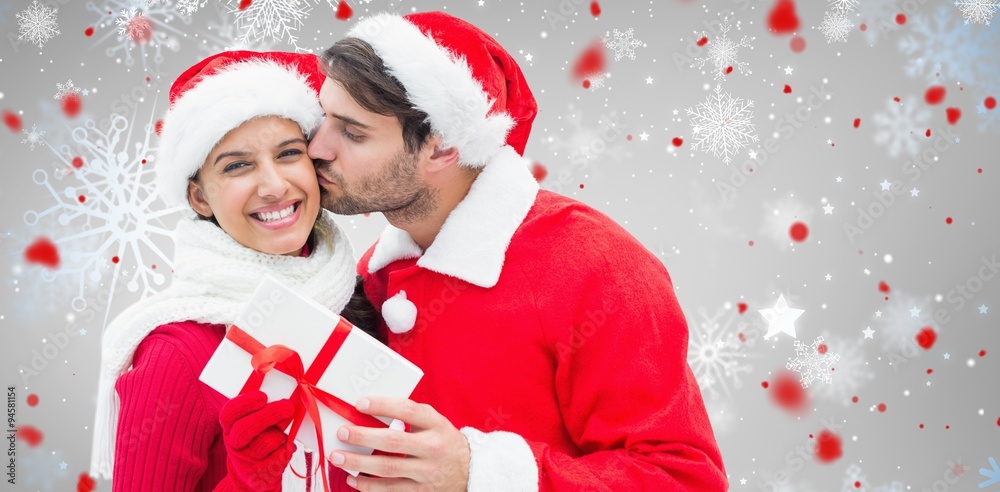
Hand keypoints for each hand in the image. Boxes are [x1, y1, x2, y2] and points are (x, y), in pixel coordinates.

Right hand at [217, 391, 294, 491]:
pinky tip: (282, 448)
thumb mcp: (254, 425)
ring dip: (281, 434)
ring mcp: (245, 460)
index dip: (245, 403)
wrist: (256, 473)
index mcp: (229, 427)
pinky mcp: (259, 472)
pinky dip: (287, 448)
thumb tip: (287, 397)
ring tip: (281, 435)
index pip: (229, 413)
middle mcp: (234, 444)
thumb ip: (262, 411)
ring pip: (268, 440)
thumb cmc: (258, 440)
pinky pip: (280, 454)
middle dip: (270, 414)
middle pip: (245, 428)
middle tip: (288, 406)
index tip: (263, 397)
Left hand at [329, 397, 469, 490]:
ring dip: (358, 464)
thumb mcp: (435, 423)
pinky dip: (368, 486)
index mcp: (437, 425)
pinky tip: (354, 479)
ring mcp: (427, 473)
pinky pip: (390, 491)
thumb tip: (372, 409)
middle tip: (342, 433)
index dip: (382, 405)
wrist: (470, 472)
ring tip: (337, 457)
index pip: (408, 410)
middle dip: (362, 437)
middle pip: (392, 442)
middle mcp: (433, 449)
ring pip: (387, 469)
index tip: (360, 403)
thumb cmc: (444, 442)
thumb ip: (411, 415)